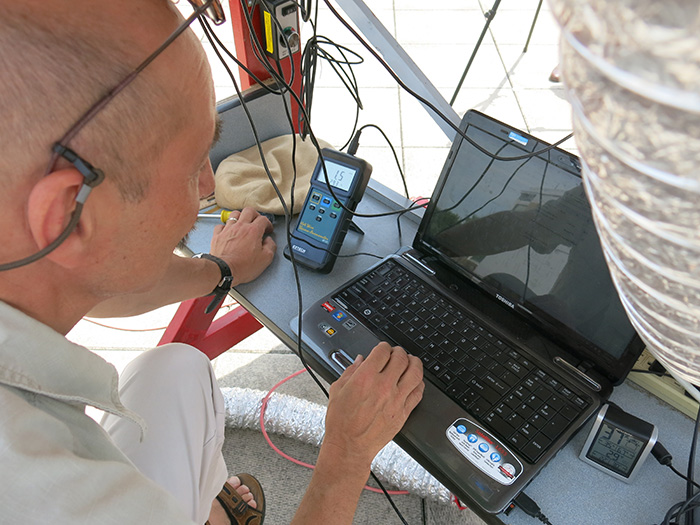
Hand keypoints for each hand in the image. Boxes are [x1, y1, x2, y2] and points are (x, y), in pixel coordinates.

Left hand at [209, 207, 275, 284]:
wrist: (224, 270)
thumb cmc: (242, 266)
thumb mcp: (265, 259)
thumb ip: (271, 246)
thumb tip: (269, 241)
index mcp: (253, 231)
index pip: (263, 219)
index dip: (268, 223)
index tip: (268, 229)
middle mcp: (240, 227)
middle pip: (249, 211)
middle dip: (255, 214)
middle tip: (257, 221)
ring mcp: (228, 230)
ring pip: (234, 214)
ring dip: (240, 217)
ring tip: (243, 223)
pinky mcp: (218, 235)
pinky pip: (221, 225)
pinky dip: (226, 226)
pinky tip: (228, 231)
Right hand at [322, 343, 423, 471]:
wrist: (350, 446)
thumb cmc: (341, 422)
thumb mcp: (337, 390)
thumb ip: (350, 371)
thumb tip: (359, 360)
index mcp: (365, 377)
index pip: (383, 351)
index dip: (383, 347)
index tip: (383, 349)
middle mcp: (383, 386)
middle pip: (401, 358)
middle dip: (399, 352)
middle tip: (396, 354)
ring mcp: (396, 399)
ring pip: (415, 372)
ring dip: (414, 363)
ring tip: (411, 362)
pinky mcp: (404, 412)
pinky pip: (418, 392)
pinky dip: (419, 382)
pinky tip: (415, 381)